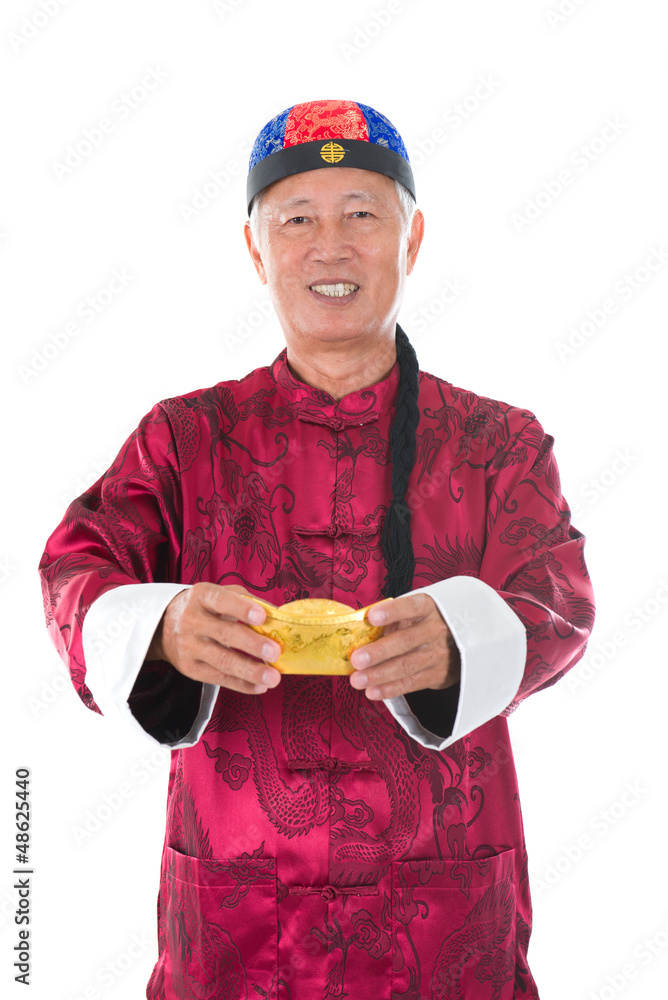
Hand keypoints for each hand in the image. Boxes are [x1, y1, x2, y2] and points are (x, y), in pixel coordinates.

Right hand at [146, 583, 281, 694]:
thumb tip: (278, 616)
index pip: (221, 600)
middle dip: (252, 644)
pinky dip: (241, 684)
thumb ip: (248, 601)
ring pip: (222, 661)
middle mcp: (191, 620)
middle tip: (275, 652)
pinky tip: (260, 686)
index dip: (241, 608)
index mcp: (202, 596)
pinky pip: (218, 678)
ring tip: (273, 677)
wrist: (165, 626)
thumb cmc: (205, 608)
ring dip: (250, 671)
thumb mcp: (221, 594)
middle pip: (224, 634)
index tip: (262, 616)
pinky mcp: (189, 668)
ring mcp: (189, 646)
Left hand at [349, 592, 459, 700]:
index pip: (410, 607)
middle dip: (378, 652)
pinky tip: (372, 691)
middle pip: (405, 641)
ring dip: (379, 674)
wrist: (463, 639)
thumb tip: (357, 632)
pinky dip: (390, 689)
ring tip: (358, 680)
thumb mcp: (414, 612)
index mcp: (427, 607)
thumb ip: (392, 619)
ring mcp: (437, 653)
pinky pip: (411, 683)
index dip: (391, 611)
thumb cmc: (425, 622)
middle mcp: (435, 629)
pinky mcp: (437, 674)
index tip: (371, 617)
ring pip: (406, 665)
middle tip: (356, 660)